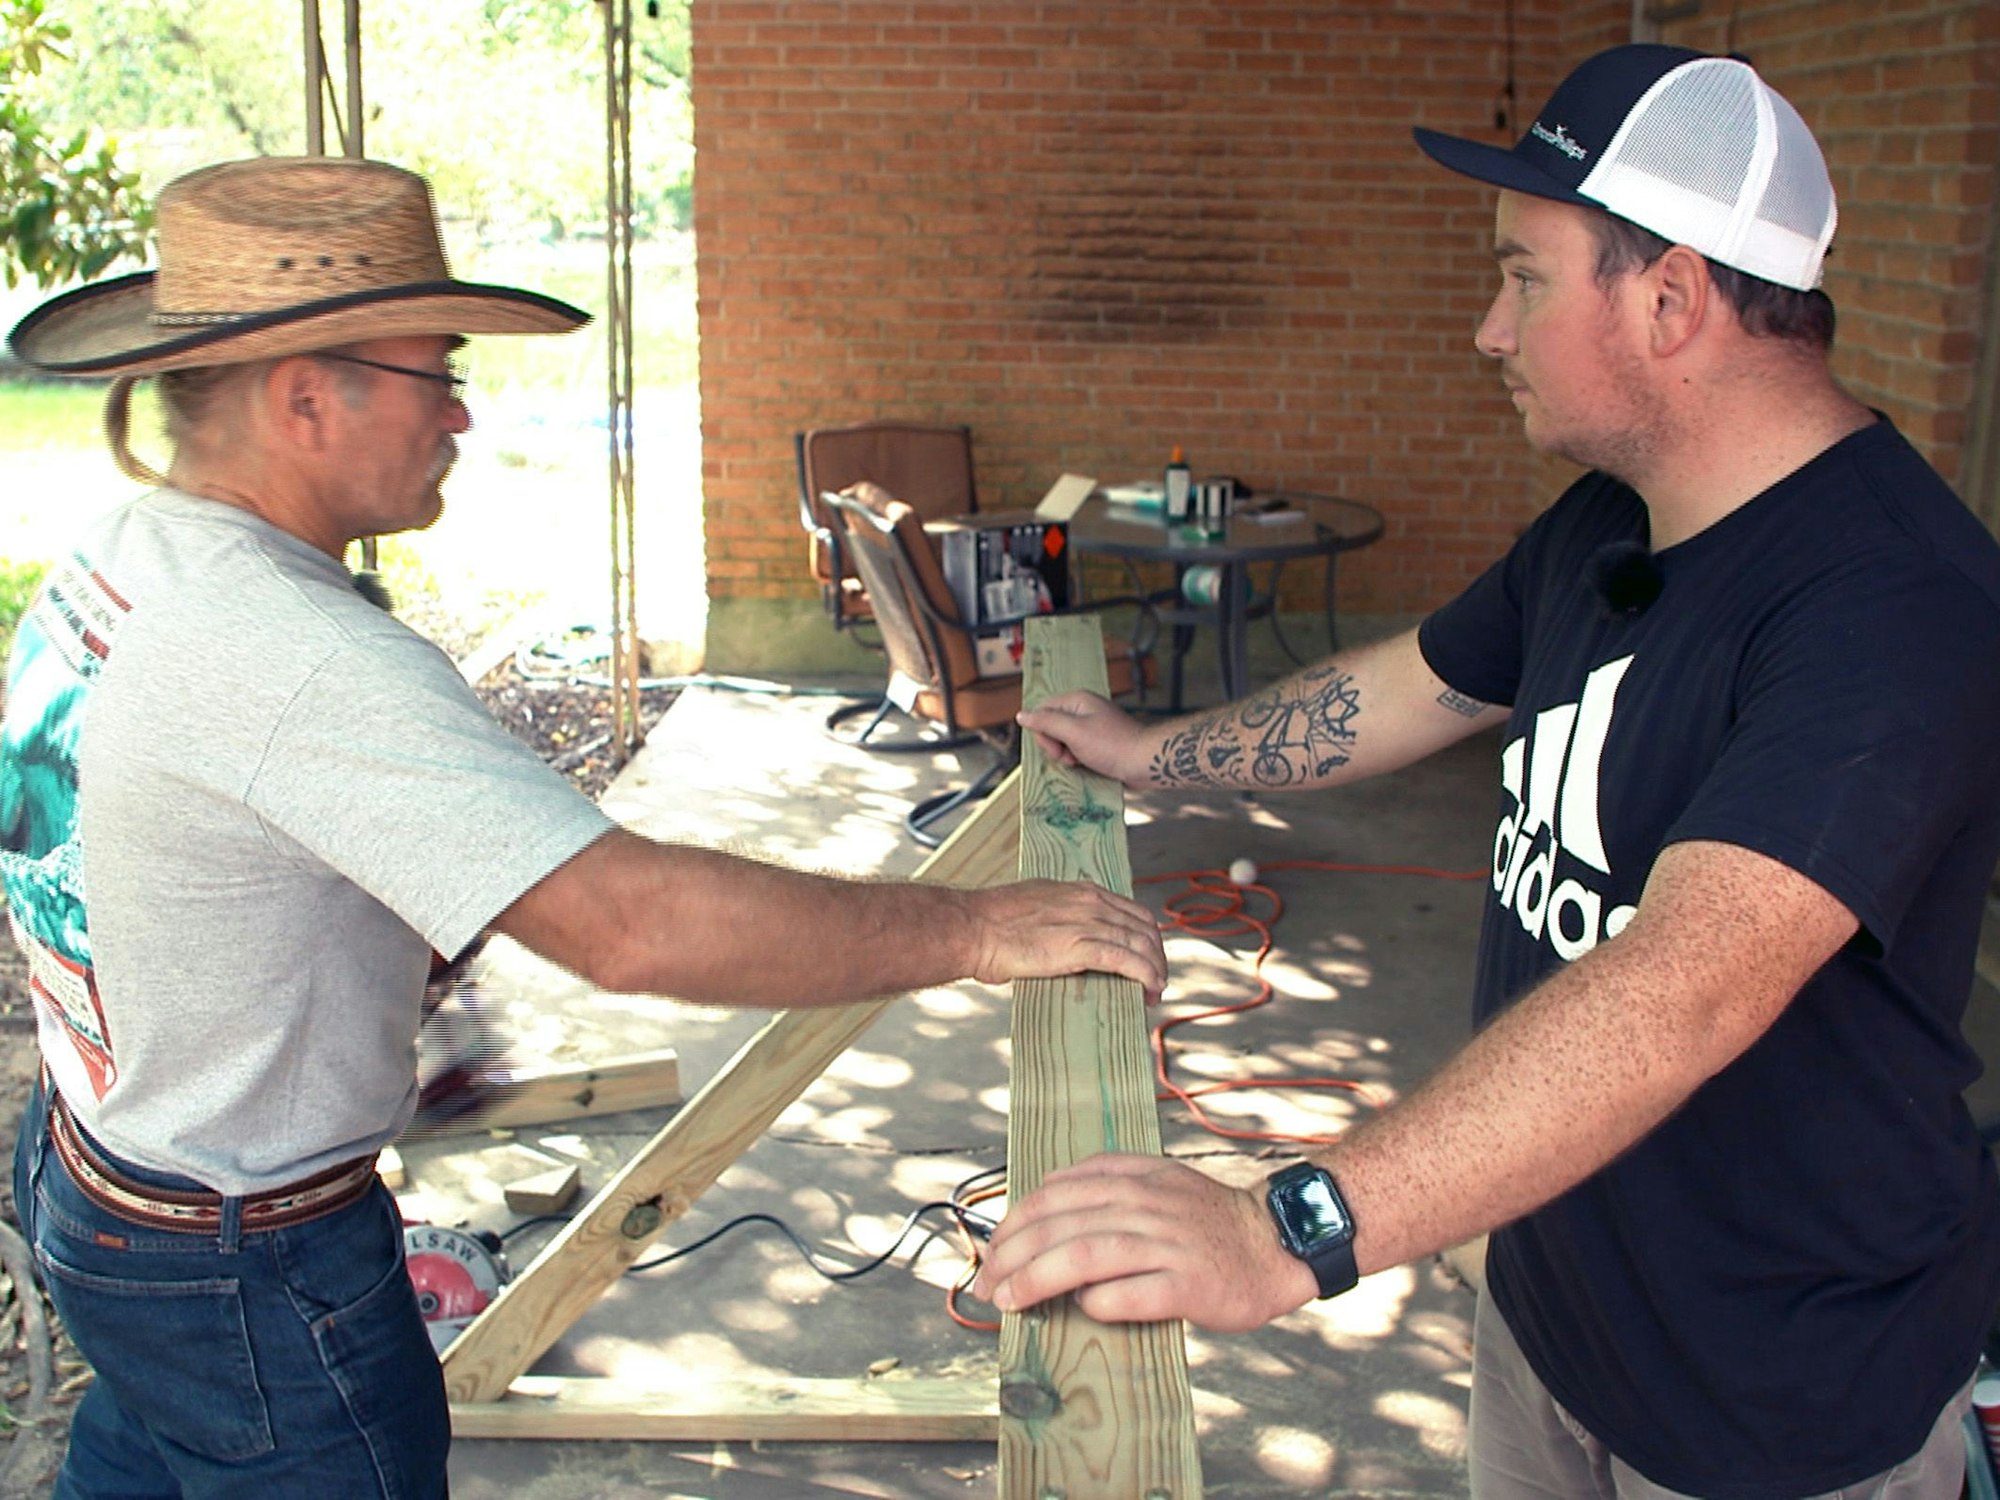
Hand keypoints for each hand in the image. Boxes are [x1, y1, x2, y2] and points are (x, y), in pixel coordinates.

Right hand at [967, 881, 1166, 1001]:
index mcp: (1081, 892)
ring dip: (1155, 970)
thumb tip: (1058, 937)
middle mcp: (1090, 902)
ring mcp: (1087, 922)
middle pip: (1144, 927)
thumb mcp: (1035, 907)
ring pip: (1141, 945)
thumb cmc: (991, 923)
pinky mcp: (1080, 947)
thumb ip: (1056, 918)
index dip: (1147, 936)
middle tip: (1157, 979)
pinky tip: (1149, 989)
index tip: (1148, 956)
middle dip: (1157, 955)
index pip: (1132, 911)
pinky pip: (1127, 961)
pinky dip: (1145, 976)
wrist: (973, 927)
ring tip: (1156, 992)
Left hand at [973, 1154, 1316, 1331]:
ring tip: (1010, 1301)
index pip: (1054, 1193)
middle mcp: (1146, 1205)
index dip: (1014, 1222)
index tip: (993, 1250)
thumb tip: (1044, 1204)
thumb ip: (1105, 1184)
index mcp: (1133, 1177)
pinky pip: (1132, 1293)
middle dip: (1012, 1256)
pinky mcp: (1189, 1284)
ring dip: (1038, 1279)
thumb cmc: (1207, 1222)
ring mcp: (1168, 1244)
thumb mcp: (1155, 1181)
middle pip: (1060, 1225)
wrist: (1274, 1242)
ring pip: (1086, 1256)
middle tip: (988, 1284)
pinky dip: (1100, 1301)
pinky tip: (1082, 1308)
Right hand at [1017, 692, 1154, 787]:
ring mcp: (1092, 728)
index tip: (1056, 748)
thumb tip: (1021, 715)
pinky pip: (1077, 750)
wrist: (1145, 762)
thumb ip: (1046, 722)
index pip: (1043, 711)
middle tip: (1069, 758)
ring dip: (1066, 756)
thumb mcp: (1074, 732)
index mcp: (1077, 701)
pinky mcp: (1099, 744)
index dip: (1042, 732)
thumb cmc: (1112, 745)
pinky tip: (1085, 766)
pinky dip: (1077, 760)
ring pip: (1063, 741)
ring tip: (1080, 763)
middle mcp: (1084, 711)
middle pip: (1051, 727)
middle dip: (1055, 746)